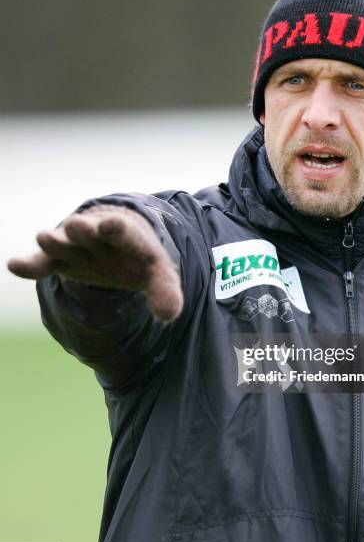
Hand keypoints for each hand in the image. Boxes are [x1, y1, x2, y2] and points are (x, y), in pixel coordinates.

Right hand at [7, 205, 183, 321]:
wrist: (114, 237)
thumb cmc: (138, 257)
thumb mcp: (157, 272)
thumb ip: (165, 292)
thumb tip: (169, 316)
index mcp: (127, 237)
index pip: (123, 232)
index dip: (116, 230)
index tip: (110, 225)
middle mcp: (98, 237)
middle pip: (89, 232)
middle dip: (84, 230)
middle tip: (76, 227)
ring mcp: (76, 246)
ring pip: (64, 243)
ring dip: (56, 241)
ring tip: (44, 238)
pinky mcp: (60, 259)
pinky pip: (43, 263)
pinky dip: (30, 265)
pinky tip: (15, 265)